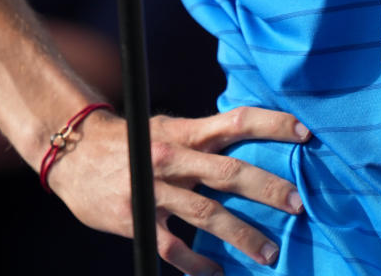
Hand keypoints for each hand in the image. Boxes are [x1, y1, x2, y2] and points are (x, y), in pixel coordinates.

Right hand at [48, 104, 309, 274]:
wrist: (75, 154)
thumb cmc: (131, 139)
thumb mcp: (168, 127)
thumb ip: (204, 137)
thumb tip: (248, 140)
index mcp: (186, 131)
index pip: (236, 120)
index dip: (272, 125)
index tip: (305, 134)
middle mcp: (174, 157)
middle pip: (229, 172)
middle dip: (267, 189)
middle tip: (298, 203)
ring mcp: (155, 190)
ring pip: (207, 215)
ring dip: (242, 235)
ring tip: (269, 252)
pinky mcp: (137, 220)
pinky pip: (173, 248)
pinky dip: (197, 263)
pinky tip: (218, 273)